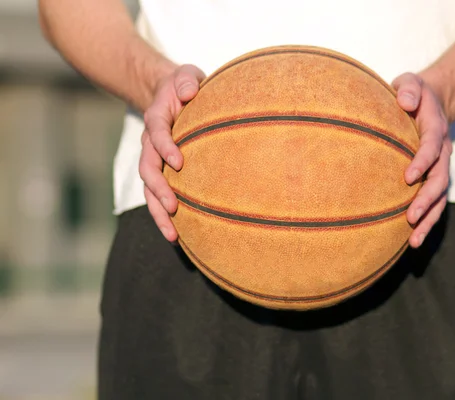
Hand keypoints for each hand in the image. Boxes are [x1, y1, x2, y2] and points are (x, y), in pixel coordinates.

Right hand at [139, 64, 204, 241]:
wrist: (168, 93)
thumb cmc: (183, 84)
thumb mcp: (187, 74)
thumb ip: (188, 80)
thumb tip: (189, 92)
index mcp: (157, 119)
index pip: (158, 133)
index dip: (166, 147)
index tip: (179, 162)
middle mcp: (150, 142)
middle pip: (148, 169)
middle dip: (159, 189)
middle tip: (173, 209)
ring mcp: (153, 158)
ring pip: (149, 189)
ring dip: (158, 212)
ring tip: (173, 236)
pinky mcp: (160, 170)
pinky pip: (157, 194)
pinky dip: (164, 214)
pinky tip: (177, 235)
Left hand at [392, 73, 451, 247]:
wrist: (433, 102)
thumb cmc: (414, 92)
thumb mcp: (411, 83)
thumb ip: (408, 89)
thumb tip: (404, 101)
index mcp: (436, 128)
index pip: (431, 146)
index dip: (422, 161)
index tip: (407, 177)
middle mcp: (443, 151)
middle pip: (440, 179)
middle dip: (426, 199)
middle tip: (410, 217)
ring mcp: (442, 167)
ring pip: (440, 197)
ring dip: (429, 218)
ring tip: (413, 241)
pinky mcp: (436, 177)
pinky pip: (435, 202)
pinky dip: (427, 220)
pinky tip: (413, 239)